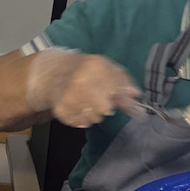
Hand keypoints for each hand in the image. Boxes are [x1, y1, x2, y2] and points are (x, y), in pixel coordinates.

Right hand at [25, 48, 140, 127]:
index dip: (121, 98)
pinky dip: (83, 119)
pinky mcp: (59, 110)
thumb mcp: (107, 68)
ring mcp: (67, 97)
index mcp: (94, 66)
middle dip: (106, 106)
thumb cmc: (86, 70)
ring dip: (94, 114)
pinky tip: (79, 108)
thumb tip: (136, 95)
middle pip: (105, 109)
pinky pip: (81, 124)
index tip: (124, 102)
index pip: (117, 92)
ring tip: (87, 103)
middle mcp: (79, 82)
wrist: (53, 72)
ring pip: (94, 119)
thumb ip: (123, 80)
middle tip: (99, 99)